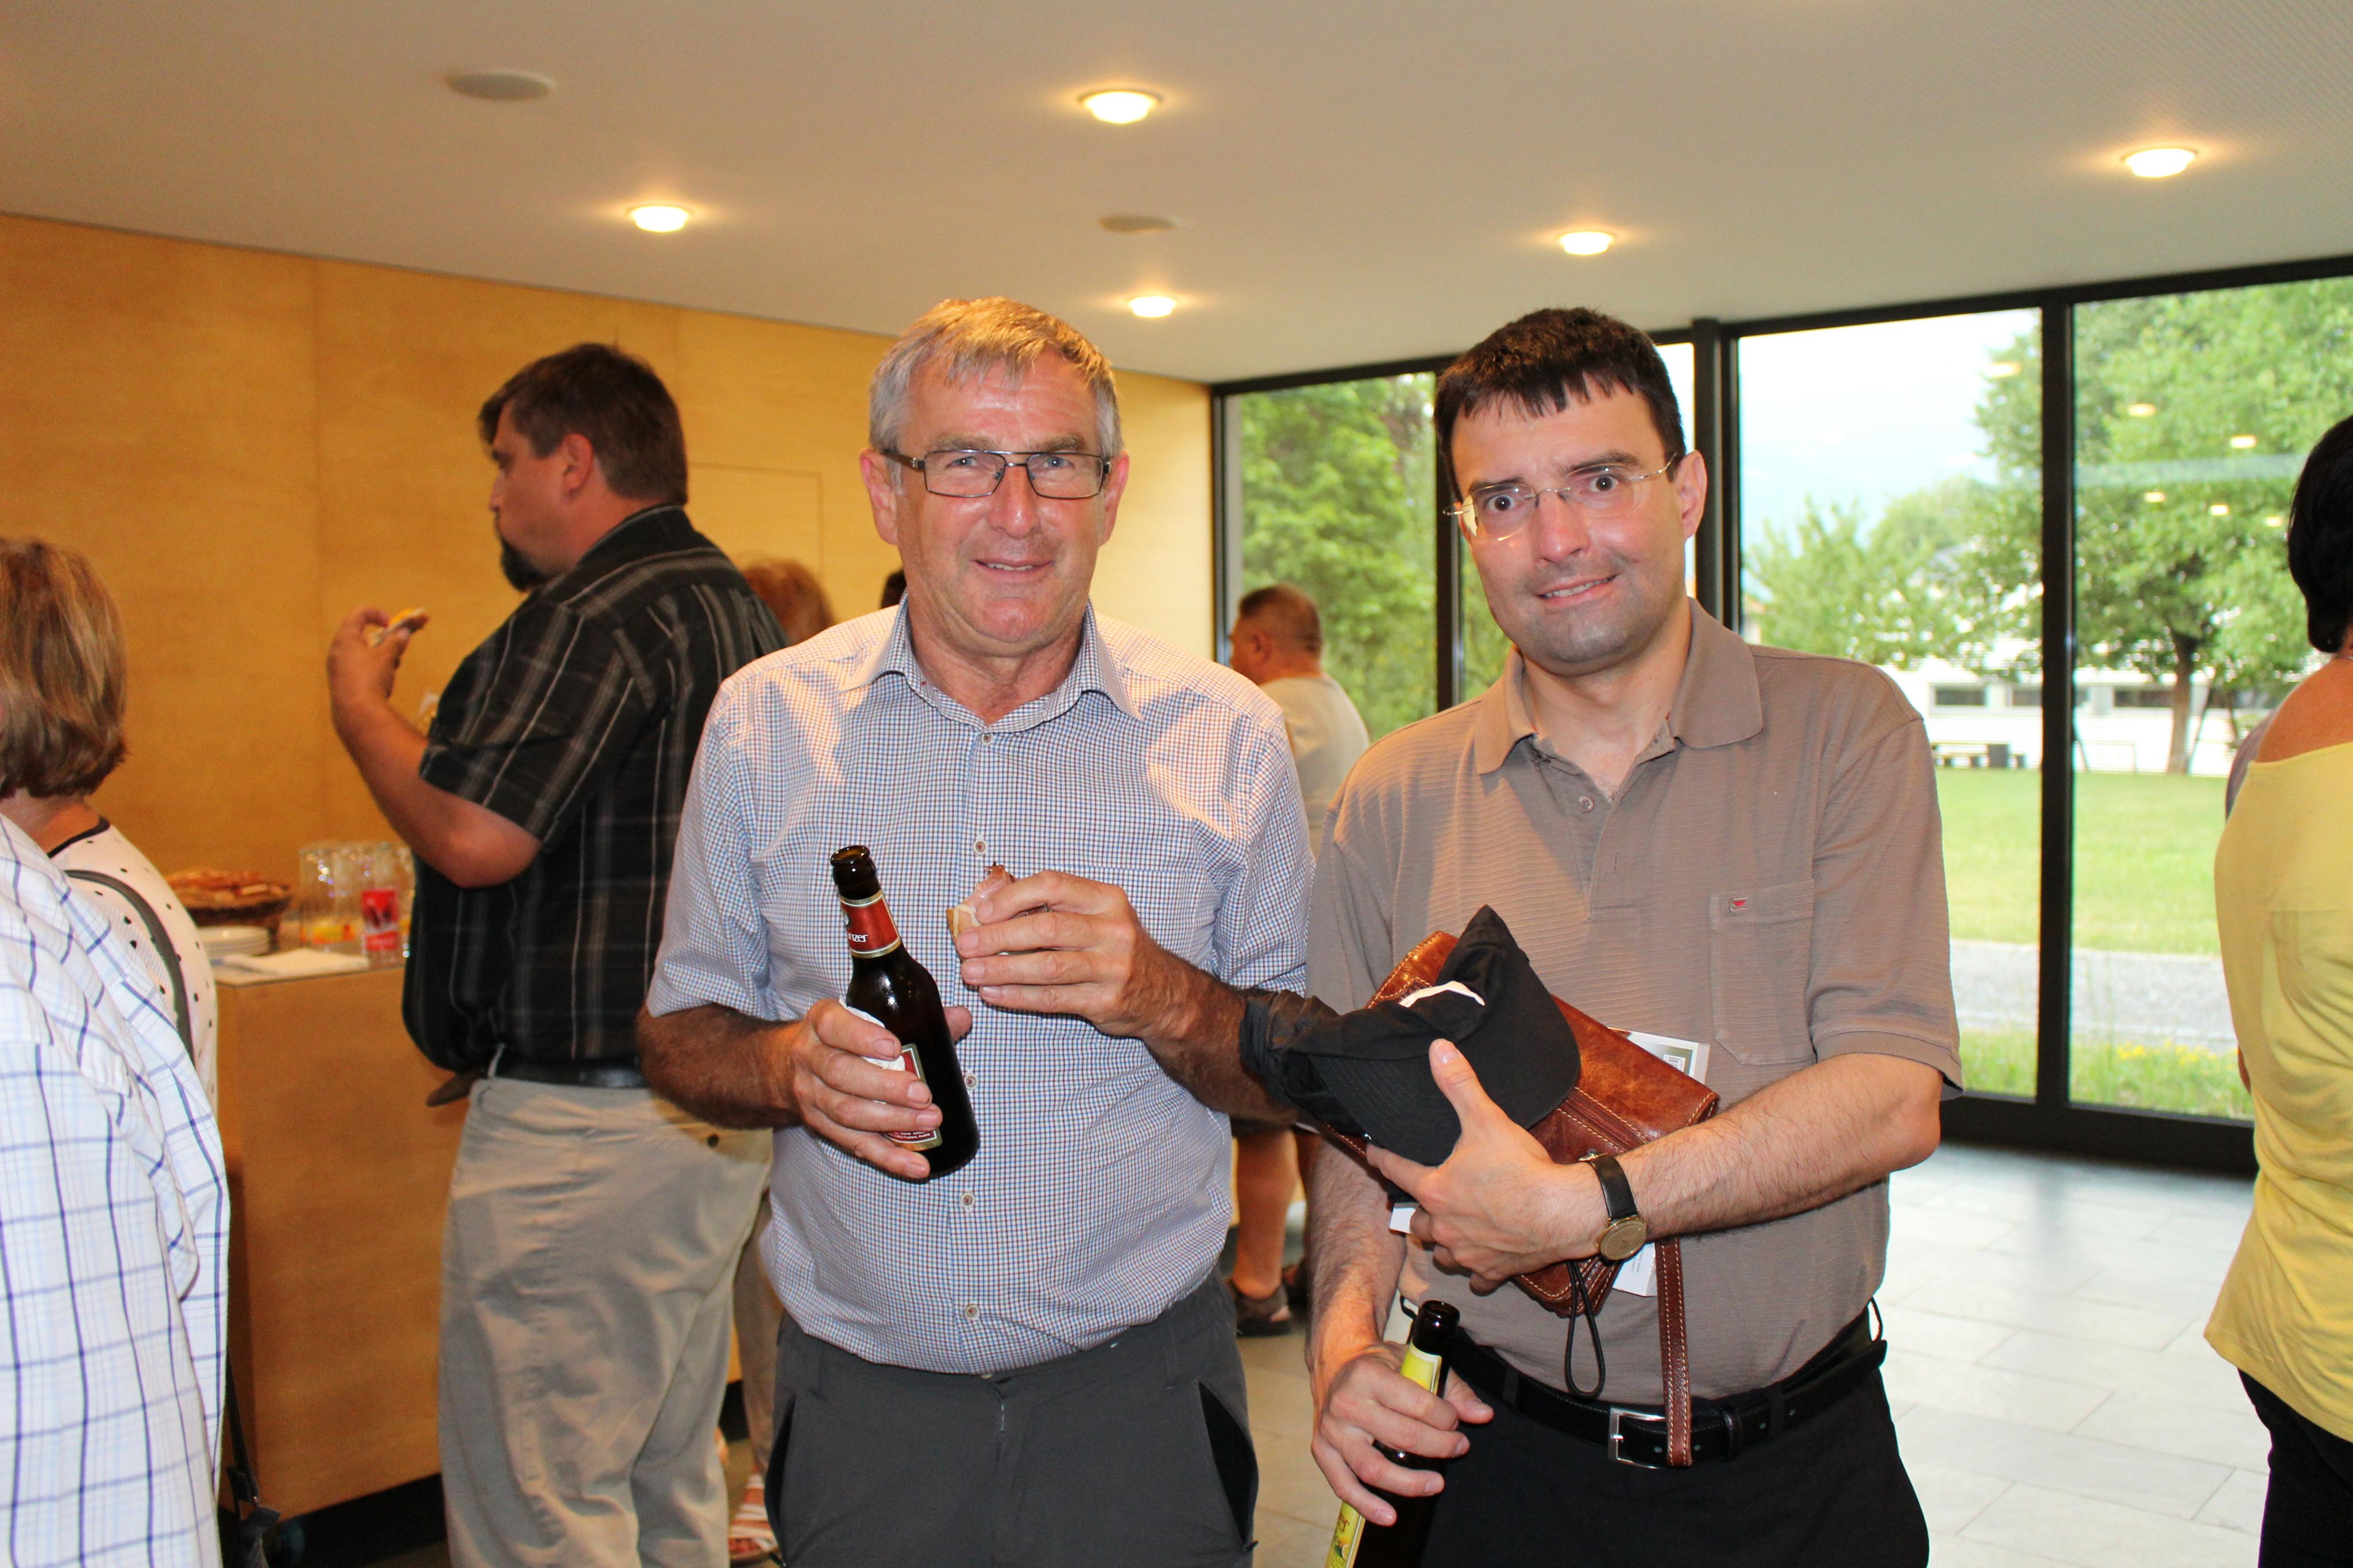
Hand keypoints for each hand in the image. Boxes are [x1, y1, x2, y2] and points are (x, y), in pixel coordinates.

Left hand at [327, 605, 423, 720]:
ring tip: (392, 668)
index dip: (378, 614)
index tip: (393, 625)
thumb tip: (404, 632)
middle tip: (397, 649)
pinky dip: (373, 669)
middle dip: (384, 640)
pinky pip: (360, 668)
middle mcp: (337, 650)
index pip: (359, 613)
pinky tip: (383, 682)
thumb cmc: (370, 677)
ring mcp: (338, 667)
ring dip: (381, 656)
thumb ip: (396, 642)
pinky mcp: (342, 682)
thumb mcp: (387, 656)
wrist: (356, 712)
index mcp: (345, 638)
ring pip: (363, 653)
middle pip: (362, 635)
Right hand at [781, 998, 973, 1180]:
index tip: (894, 1047)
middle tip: (923, 1094)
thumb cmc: (843, 1035)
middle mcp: (810, 1057)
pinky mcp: (820, 1126)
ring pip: (847, 1112)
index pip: (835, 1027)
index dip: (862, 1037)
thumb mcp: (865, 1014)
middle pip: (841, 1074)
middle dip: (885, 1087)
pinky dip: (888, 1157)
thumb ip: (914, 1015)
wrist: (788, 1065)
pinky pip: (854, 1145)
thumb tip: (961, 1018)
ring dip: (891, 1121)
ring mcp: (811, 1095)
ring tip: (930, 1120)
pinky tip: (917, 1165)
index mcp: (822, 1022)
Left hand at [954, 869, 1194, 1039]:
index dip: (1012, 896)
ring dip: (1002, 969)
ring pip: (1048, 967)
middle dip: (998, 936)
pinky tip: (992, 993)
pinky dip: (1018, 996)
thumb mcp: (1093, 916)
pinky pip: (1053, 999)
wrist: (1163, 993)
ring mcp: (1112, 968)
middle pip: (1047, 928)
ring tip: (970, 972)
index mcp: (1106, 900)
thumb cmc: (1113, 948)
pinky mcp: (1105, 1001)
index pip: (1053, 885)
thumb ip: (1047, 905)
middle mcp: (1112, 931)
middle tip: (964, 945)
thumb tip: (985, 900)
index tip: (982, 910)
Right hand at [1309, 1331, 1490, 1526]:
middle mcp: (1347, 1402)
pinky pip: (1343, 1485)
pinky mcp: (1322, 1450)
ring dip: (1409, 1483)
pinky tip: (1389, 1515)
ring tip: (1436, 1484)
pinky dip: (1366, 1505)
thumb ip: (1452, 1388)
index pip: (1419, 1405)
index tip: (1456, 1422)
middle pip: (1402, 1437)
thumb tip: (1483, 1415)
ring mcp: (1332, 1430)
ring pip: (1373, 1468)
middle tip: (1458, 1448)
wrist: (1334, 1362)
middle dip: (1439, 1447)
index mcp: (1369, 1374)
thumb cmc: (1379, 1364)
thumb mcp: (1413, 1363)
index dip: (1447, 1418)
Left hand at [1367, 1040, 1603, 1287]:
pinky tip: (1481, 1266)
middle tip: (1426, 1201)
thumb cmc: (1521, 1169)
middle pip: (1418, 1223)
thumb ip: (1459, 1084)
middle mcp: (1445, 1226)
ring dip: (1444, 1244)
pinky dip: (1477, 1273)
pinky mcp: (1494, 1270)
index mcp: (1436, 1189)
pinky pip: (1477, 1280)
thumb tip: (1437, 1050)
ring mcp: (1468, 1252)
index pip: (1396, 1171)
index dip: (1382, 1158)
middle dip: (1420, 1212)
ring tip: (1450, 1232)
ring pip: (1443, 1254)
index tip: (1373, 1152)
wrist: (1562, 1211)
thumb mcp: (1486, 1119)